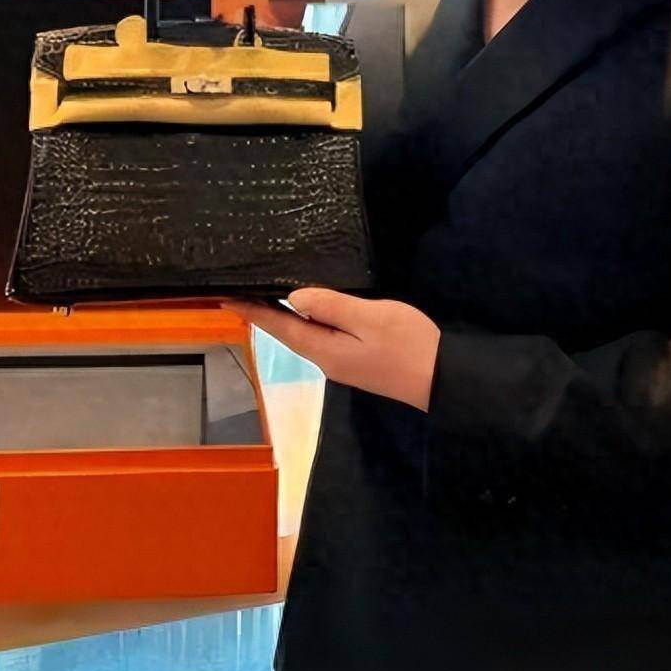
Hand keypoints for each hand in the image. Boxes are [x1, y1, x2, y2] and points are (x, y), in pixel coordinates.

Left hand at [221, 289, 440, 412]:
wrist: (444, 379)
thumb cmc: (408, 345)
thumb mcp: (371, 318)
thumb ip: (332, 307)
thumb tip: (293, 298)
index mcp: (325, 350)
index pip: (280, 328)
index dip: (253, 312)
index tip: (227, 299)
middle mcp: (327, 360)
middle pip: (287, 333)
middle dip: (263, 314)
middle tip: (241, 291)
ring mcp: (342, 363)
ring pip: (304, 335)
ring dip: (282, 317)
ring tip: (264, 297)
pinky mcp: (356, 360)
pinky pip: (321, 337)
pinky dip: (306, 320)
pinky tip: (306, 309)